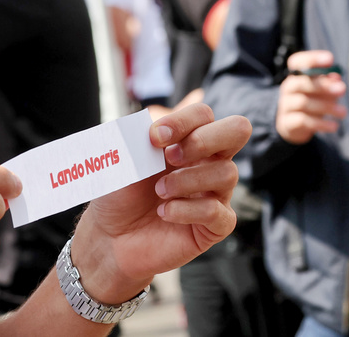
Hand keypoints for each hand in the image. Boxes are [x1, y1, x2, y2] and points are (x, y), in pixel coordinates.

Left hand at [73, 104, 250, 303]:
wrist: (110, 234)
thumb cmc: (120, 191)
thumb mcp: (124, 158)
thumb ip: (140, 137)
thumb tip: (155, 130)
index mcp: (187, 139)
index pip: (203, 113)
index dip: (182, 120)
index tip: (154, 138)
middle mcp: (208, 162)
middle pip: (237, 130)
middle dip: (204, 140)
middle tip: (171, 157)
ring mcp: (215, 194)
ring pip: (227, 173)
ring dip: (187, 180)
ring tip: (160, 191)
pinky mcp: (214, 227)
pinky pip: (218, 213)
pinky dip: (187, 210)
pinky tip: (164, 212)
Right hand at [275, 50, 346, 144]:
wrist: (292, 125)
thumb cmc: (311, 101)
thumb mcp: (320, 91)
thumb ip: (328, 83)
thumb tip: (336, 77)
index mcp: (296, 75)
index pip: (297, 62)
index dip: (312, 59)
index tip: (330, 59)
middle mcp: (288, 88)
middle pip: (301, 83)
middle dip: (323, 85)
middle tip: (343, 88)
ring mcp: (286, 105)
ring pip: (303, 103)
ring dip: (326, 106)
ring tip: (343, 112)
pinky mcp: (287, 122)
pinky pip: (303, 121)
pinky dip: (321, 123)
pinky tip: (334, 126)